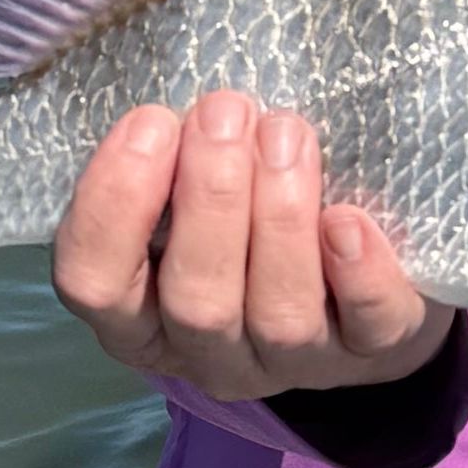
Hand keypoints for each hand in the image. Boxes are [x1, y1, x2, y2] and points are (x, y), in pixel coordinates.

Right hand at [53, 93, 454, 402]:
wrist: (360, 278)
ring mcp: (293, 364)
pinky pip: (368, 328)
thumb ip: (168, 162)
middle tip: (225, 111)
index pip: (94, 284)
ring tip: (286, 135)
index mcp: (142, 317)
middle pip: (195, 304)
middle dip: (209, 200)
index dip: (112, 207)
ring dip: (280, 219)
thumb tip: (173, 103)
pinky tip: (350, 220)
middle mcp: (210, 353)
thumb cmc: (245, 210)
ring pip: (279, 316)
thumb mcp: (187, 190)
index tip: (151, 122)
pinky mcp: (372, 353)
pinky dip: (360, 274)